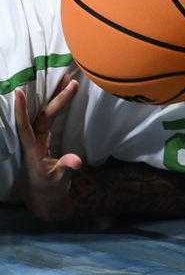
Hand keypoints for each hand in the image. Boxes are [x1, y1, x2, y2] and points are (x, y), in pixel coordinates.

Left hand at [15, 74, 82, 221]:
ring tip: (67, 79)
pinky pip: (49, 117)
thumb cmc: (49, 188)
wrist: (44, 196)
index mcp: (33, 150)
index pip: (25, 126)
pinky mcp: (45, 137)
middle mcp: (33, 140)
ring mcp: (39, 137)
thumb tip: (78, 161)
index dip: (21, 110)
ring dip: (56, 96)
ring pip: (46, 113)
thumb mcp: (58, 180)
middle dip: (55, 97)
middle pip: (43, 114)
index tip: (17, 93)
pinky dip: (57, 104)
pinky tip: (62, 92)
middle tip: (69, 80)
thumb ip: (66, 168)